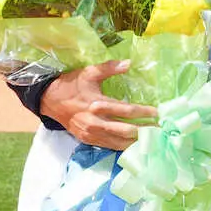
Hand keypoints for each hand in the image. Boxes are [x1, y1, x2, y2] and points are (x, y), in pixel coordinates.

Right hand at [38, 59, 155, 150]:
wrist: (49, 100)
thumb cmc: (71, 84)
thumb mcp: (89, 72)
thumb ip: (109, 67)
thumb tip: (129, 63)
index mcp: (97, 104)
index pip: (126, 111)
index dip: (144, 112)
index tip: (158, 113)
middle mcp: (95, 123)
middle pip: (125, 131)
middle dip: (145, 132)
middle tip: (160, 131)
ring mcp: (91, 135)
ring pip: (118, 143)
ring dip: (136, 143)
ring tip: (152, 141)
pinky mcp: (88, 141)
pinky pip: (109, 147)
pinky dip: (123, 147)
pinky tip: (134, 146)